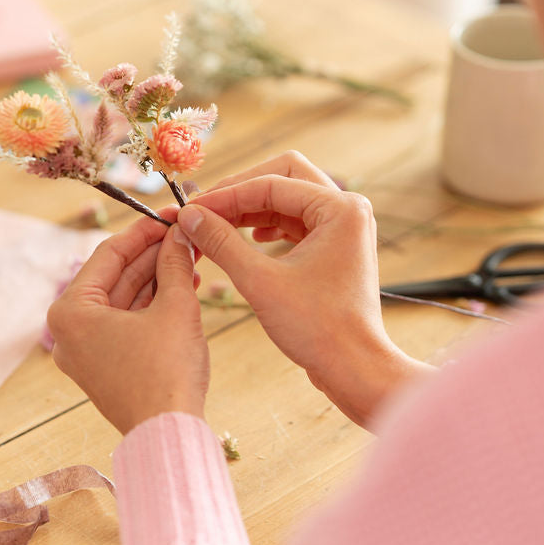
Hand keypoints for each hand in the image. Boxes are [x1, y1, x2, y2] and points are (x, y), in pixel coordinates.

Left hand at [48, 209, 208, 434]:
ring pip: (124, 299)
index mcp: (70, 312)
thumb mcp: (175, 307)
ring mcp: (85, 352)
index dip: (144, 231)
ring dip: (157, 277)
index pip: (109, 254)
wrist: (169, 435)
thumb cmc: (166, 372)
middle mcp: (68, 331)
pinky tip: (183, 284)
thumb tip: (180, 232)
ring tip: (191, 255)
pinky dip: (153, 304)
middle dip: (154, 254)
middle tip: (185, 233)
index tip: (170, 214)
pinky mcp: (105, 366)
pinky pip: (127, 322)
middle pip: (115, 276)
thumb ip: (174, 262)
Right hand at [178, 152, 430, 427]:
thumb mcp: (259, 282)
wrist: (354, 368)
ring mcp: (343, 227)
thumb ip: (221, 243)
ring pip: (287, 198)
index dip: (226, 195)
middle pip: (283, 176)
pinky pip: (294, 220)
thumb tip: (189, 217)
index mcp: (340, 209)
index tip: (193, 210)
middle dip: (241, 191)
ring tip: (217, 225)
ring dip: (251, 208)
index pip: (271, 182)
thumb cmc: (318, 329)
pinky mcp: (334, 246)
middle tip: (206, 210)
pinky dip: (266, 224)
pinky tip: (247, 239)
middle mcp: (347, 209)